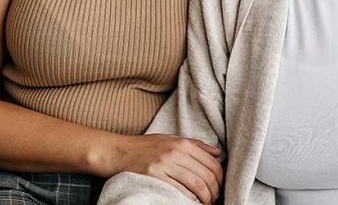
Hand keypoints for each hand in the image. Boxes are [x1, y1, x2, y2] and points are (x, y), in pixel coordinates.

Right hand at [106, 133, 222, 203]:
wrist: (118, 151)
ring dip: (205, 197)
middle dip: (214, 190)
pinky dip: (189, 199)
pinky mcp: (154, 176)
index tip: (219, 187)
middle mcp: (176, 152)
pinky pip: (179, 190)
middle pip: (206, 175)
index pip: (212, 163)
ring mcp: (164, 164)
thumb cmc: (145, 146)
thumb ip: (195, 145)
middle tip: (214, 198)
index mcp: (183, 143)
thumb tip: (217, 153)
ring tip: (205, 202)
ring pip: (196, 184)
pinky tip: (192, 202)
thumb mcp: (171, 139)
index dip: (220, 178)